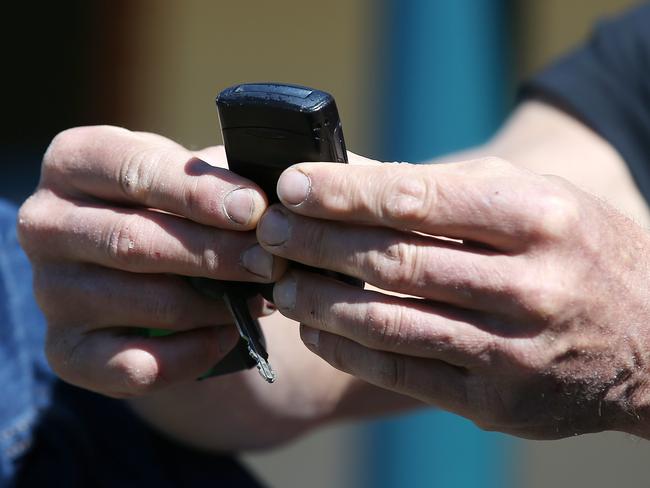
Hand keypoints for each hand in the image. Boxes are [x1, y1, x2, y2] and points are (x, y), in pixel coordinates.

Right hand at [18, 126, 285, 397]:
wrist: (155, 269)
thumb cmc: (179, 210)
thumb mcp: (194, 180)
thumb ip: (221, 182)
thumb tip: (264, 205)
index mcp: (74, 163)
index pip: (133, 171)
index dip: (198, 193)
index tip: (254, 209)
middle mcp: (46, 224)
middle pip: (133, 241)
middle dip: (214, 253)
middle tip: (270, 261)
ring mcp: (52, 292)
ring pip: (143, 303)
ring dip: (215, 304)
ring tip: (263, 296)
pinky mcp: (67, 351)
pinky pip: (133, 366)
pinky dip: (191, 354)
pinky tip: (227, 334)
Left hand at [257, 157, 649, 438]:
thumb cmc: (579, 250)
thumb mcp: (529, 200)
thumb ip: (445, 190)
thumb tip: (349, 178)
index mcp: (539, 219)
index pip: (418, 200)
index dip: (345, 192)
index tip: (292, 184)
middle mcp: (529, 286)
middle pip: (394, 262)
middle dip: (318, 244)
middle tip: (269, 231)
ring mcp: (512, 351)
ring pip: (390, 323)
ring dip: (321, 302)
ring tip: (280, 283)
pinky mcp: (496, 401)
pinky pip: (404, 373)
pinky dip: (349, 350)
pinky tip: (316, 328)